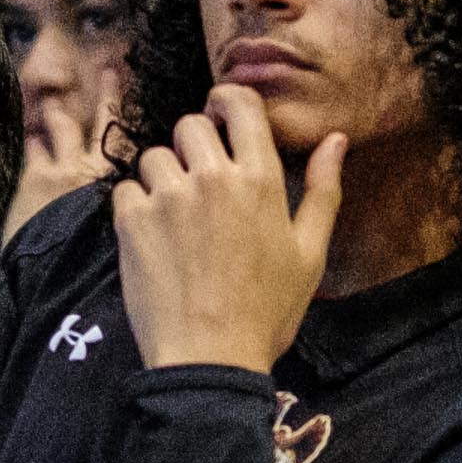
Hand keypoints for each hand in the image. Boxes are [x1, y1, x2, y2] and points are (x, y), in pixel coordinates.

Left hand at [114, 86, 342, 373]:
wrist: (210, 360)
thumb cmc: (266, 312)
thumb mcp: (309, 254)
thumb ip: (322, 190)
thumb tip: (335, 140)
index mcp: (260, 179)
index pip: (238, 104)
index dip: (225, 102)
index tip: (220, 117)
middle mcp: (213, 178)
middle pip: (189, 125)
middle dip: (193, 145)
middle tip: (200, 182)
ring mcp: (169, 197)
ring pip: (154, 156)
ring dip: (163, 177)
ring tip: (176, 218)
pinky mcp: (132, 221)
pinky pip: (126, 189)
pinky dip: (136, 207)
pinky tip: (154, 240)